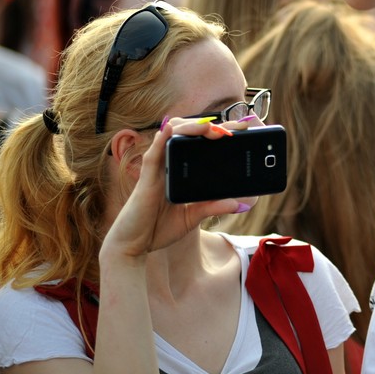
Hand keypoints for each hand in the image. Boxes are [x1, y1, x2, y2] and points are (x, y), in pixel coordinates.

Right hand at [100, 118, 247, 263]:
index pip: (199, 143)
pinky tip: (171, 130)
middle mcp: (168, 164)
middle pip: (188, 134)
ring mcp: (157, 169)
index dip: (218, 132)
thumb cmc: (158, 229)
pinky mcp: (146, 178)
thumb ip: (213, 207)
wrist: (133, 247)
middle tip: (234, 128)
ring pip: (172, 136)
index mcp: (180, 170)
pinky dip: (162, 139)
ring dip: (192, 128)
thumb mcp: (193, 217)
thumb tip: (239, 203)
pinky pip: (153, 154)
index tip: (242, 130)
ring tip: (212, 127)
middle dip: (211, 126)